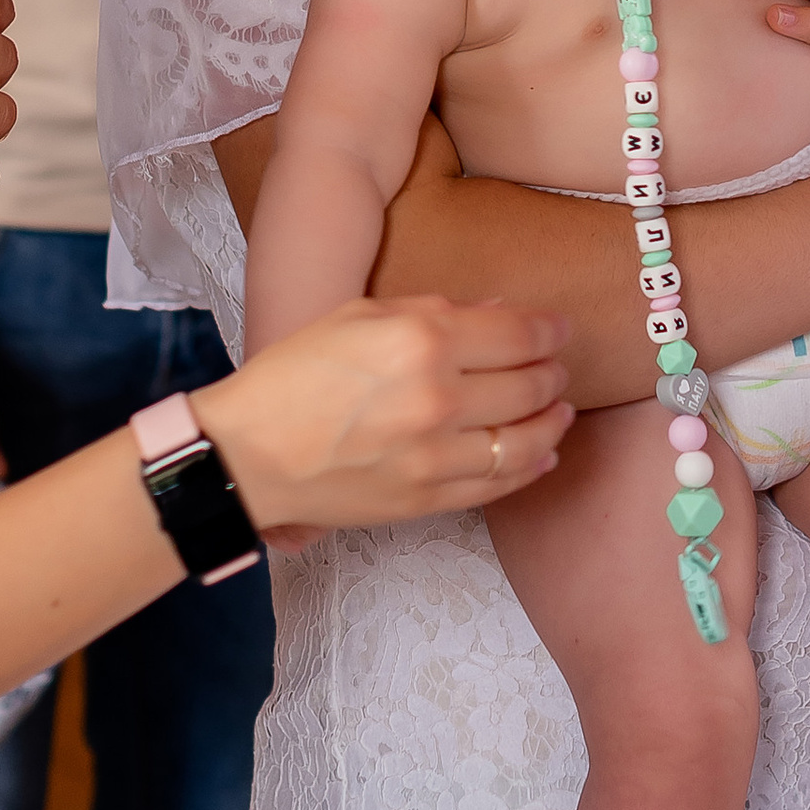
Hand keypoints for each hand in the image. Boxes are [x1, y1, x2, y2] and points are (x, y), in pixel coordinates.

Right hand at [198, 294, 573, 533]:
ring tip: (560, 410)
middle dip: (553, 372)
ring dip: (552, 422)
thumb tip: (499, 312)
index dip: (549, 329)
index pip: (516, 332)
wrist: (249, 453)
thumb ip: (435, 310)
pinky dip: (530, 468)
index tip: (559, 329)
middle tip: (557, 367)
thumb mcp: (360, 315)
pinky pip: (498, 484)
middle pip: (530, 384)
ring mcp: (436, 455)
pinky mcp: (428, 499)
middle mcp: (438, 397)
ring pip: (525, 440)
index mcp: (421, 340)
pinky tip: (541, 454)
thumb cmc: (294, 375)